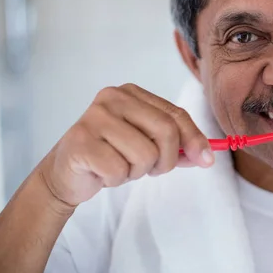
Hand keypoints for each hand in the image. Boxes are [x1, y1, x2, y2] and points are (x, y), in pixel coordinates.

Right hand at [36, 83, 213, 206]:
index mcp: (131, 93)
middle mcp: (112, 98)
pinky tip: (103, 173)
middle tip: (152, 170)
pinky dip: (117, 179)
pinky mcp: (79, 142)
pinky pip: (120, 170)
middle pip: (166, 131)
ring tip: (121, 167)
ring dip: (137, 171)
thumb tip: (206, 156)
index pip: (176, 115)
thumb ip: (177, 146)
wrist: (66, 174)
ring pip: (145, 154)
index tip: (207, 160)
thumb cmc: (112, 155)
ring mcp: (93, 118)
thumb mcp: (149, 146)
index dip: (195, 139)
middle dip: (167, 160)